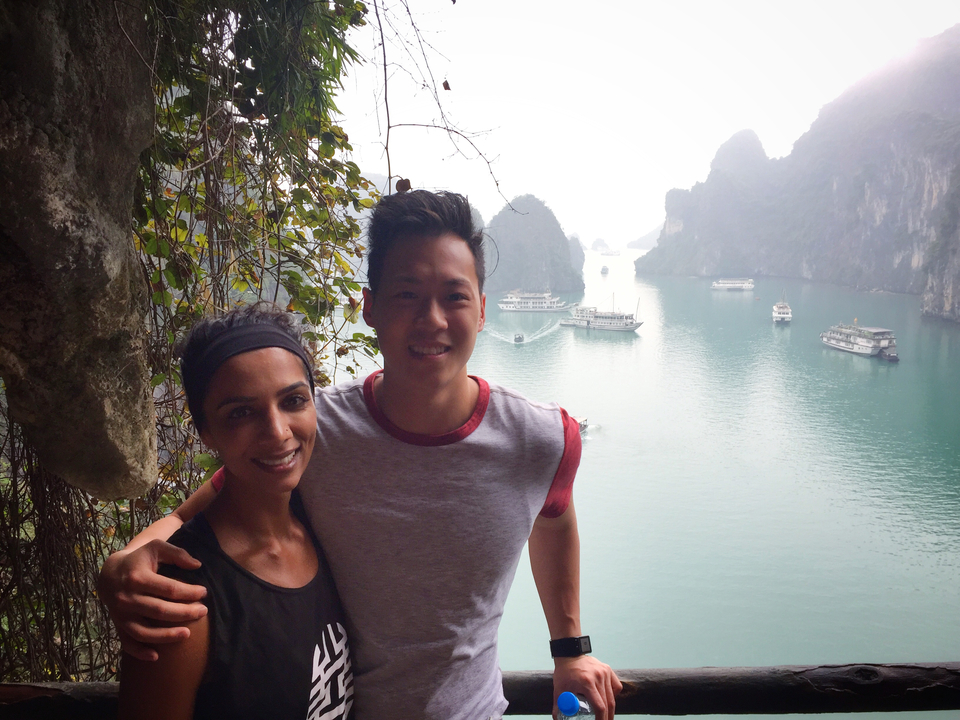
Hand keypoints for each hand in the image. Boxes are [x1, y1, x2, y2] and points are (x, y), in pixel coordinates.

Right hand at [97, 539, 207, 660]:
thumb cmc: (140, 559)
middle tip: (203, 612)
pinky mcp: (118, 625)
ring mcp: (120, 614)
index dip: (190, 592)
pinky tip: (156, 656)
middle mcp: (126, 598)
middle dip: (185, 613)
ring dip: (166, 636)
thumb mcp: (156, 548)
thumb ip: (177, 553)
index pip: (169, 589)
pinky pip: (127, 642)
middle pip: (160, 611)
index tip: (204, 592)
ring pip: (144, 631)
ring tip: (187, 634)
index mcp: (137, 578)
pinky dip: (140, 652)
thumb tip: (197, 565)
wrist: (110, 573)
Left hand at [553, 655, 621, 719]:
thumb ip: (559, 706)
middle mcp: (598, 676)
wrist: (569, 654)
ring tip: (606, 715)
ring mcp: (604, 672)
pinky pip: (616, 686)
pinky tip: (608, 699)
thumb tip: (558, 719)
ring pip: (613, 696)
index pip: (600, 706)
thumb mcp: (559, 690)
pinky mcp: (608, 669)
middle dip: (607, 717)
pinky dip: (614, 695)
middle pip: (609, 704)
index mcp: (587, 683)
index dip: (601, 719)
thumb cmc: (564, 672)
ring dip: (611, 708)